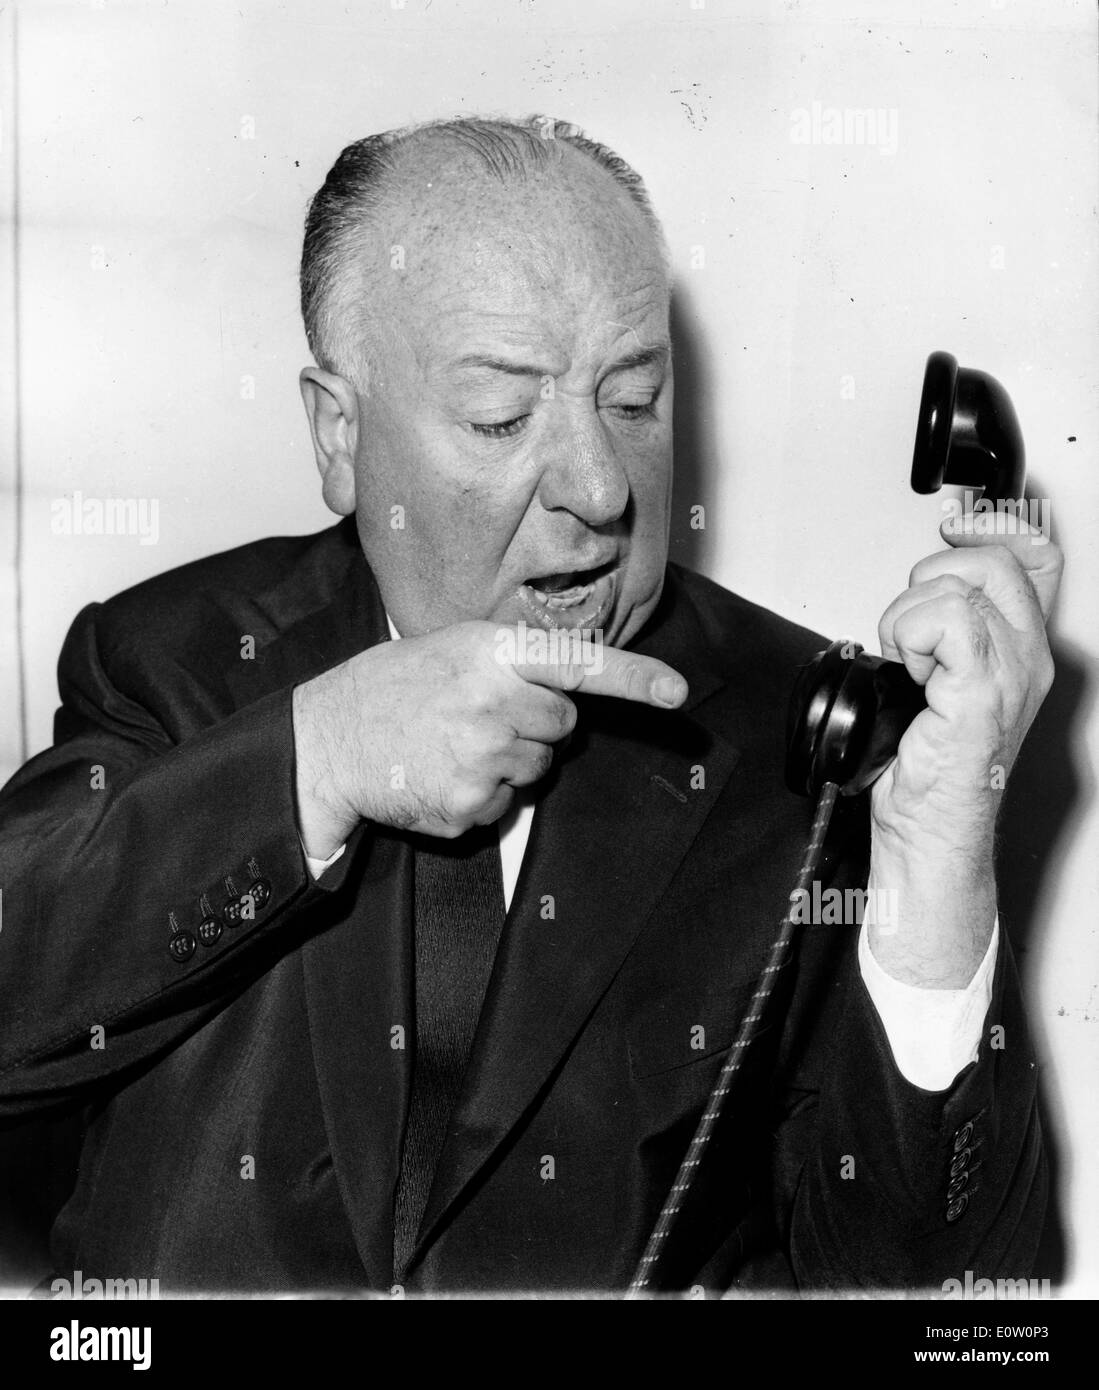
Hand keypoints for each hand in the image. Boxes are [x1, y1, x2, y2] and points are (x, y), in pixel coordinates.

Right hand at [292, 622, 687, 855]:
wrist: (329, 738)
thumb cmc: (394, 687)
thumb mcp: (452, 648)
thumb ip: (514, 660)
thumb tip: (567, 691)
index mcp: (492, 654)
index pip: (578, 664)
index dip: (635, 680)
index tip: (677, 692)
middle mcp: (493, 702)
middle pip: (563, 724)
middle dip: (535, 723)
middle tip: (480, 715)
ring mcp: (482, 756)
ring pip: (538, 767)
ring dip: (508, 760)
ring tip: (453, 742)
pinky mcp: (469, 803)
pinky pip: (506, 804)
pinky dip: (481, 794)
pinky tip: (442, 772)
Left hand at [865, 511, 1061, 986]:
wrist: (927, 829)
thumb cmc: (925, 767)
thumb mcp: (934, 680)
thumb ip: (939, 632)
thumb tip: (917, 595)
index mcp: (1020, 648)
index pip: (1033, 554)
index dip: (993, 525)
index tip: (953, 523)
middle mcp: (1027, 657)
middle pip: (992, 559)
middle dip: (929, 581)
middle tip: (910, 635)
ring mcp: (1011, 674)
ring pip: (958, 587)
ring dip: (908, 620)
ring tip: (908, 665)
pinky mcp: (984, 692)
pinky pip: (946, 620)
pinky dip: (909, 638)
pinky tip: (910, 674)